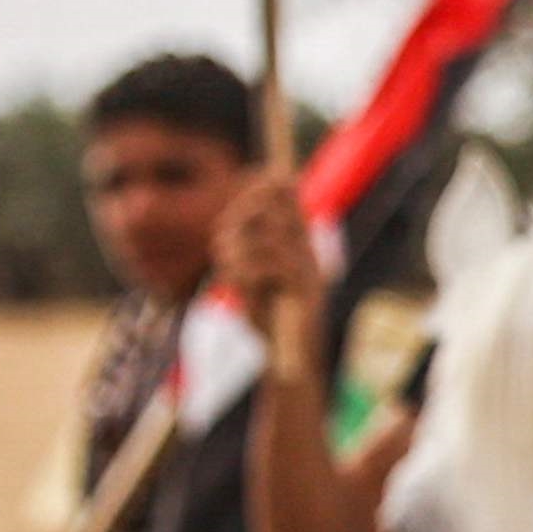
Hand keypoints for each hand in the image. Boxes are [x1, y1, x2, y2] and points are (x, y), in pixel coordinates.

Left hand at [218, 174, 332, 382]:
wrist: (287, 357)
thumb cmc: (267, 313)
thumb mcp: (249, 275)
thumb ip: (245, 248)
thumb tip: (229, 226)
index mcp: (296, 241)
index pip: (289, 197)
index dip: (271, 182)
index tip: (260, 174)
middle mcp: (307, 249)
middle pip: (273, 209)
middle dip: (239, 218)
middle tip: (222, 244)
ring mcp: (310, 268)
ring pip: (266, 236)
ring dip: (236, 252)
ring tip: (230, 270)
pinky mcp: (306, 290)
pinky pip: (270, 264)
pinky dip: (245, 273)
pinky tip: (242, 288)